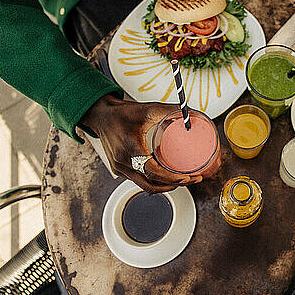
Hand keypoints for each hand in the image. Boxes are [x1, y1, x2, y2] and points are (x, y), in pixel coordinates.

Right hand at [80, 95, 201, 193]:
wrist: (101, 115)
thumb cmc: (122, 113)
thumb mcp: (147, 109)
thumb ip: (170, 110)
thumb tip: (190, 112)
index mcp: (130, 149)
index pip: (153, 172)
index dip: (172, 177)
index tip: (188, 177)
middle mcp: (123, 162)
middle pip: (151, 184)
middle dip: (174, 184)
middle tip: (192, 179)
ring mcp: (119, 168)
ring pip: (145, 185)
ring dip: (164, 185)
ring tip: (182, 179)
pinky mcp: (118, 169)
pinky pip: (138, 180)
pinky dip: (154, 181)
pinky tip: (166, 176)